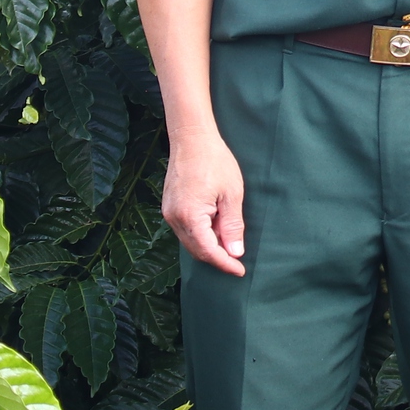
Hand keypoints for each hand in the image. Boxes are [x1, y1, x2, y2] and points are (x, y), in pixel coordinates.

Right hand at [163, 129, 246, 276]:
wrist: (192, 137)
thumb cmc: (215, 161)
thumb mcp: (232, 194)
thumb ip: (232, 226)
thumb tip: (235, 252)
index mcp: (190, 216)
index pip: (208, 251)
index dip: (225, 263)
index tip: (240, 271)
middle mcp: (174, 218)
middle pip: (197, 250)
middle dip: (217, 257)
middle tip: (237, 259)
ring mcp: (169, 212)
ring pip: (190, 241)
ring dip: (209, 245)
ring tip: (229, 239)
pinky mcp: (169, 206)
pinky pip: (185, 229)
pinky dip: (200, 234)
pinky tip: (215, 226)